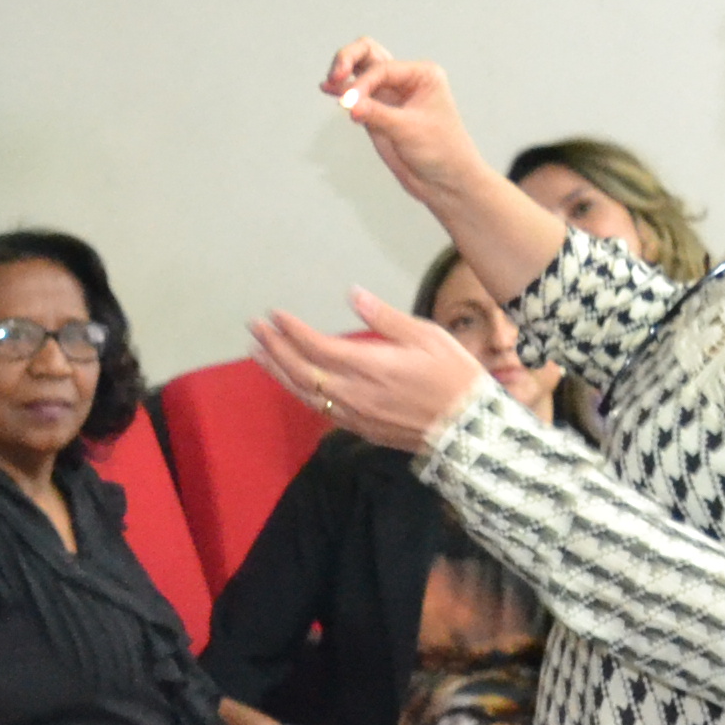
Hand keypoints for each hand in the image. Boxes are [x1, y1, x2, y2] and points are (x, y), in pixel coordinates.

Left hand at [245, 289, 488, 455]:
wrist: (470, 431)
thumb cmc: (455, 376)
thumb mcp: (428, 337)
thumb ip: (385, 319)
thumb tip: (353, 293)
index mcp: (370, 366)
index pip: (317, 346)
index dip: (291, 331)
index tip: (274, 314)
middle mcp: (354, 393)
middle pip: (300, 370)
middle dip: (274, 347)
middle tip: (254, 327)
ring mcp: (354, 414)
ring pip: (303, 392)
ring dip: (277, 370)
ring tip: (258, 351)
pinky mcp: (359, 428)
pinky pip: (319, 408)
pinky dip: (298, 390)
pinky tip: (289, 380)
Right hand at [321, 37, 496, 215]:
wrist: (443, 180)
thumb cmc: (441, 150)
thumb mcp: (409, 129)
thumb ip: (377, 114)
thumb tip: (349, 104)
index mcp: (421, 75)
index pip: (382, 68)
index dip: (362, 84)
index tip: (350, 106)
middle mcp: (404, 79)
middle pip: (368, 54)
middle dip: (348, 58)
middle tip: (335, 75)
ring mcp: (388, 95)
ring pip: (359, 70)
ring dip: (342, 72)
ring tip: (328, 82)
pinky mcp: (376, 112)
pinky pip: (355, 95)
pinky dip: (340, 90)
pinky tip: (326, 89)